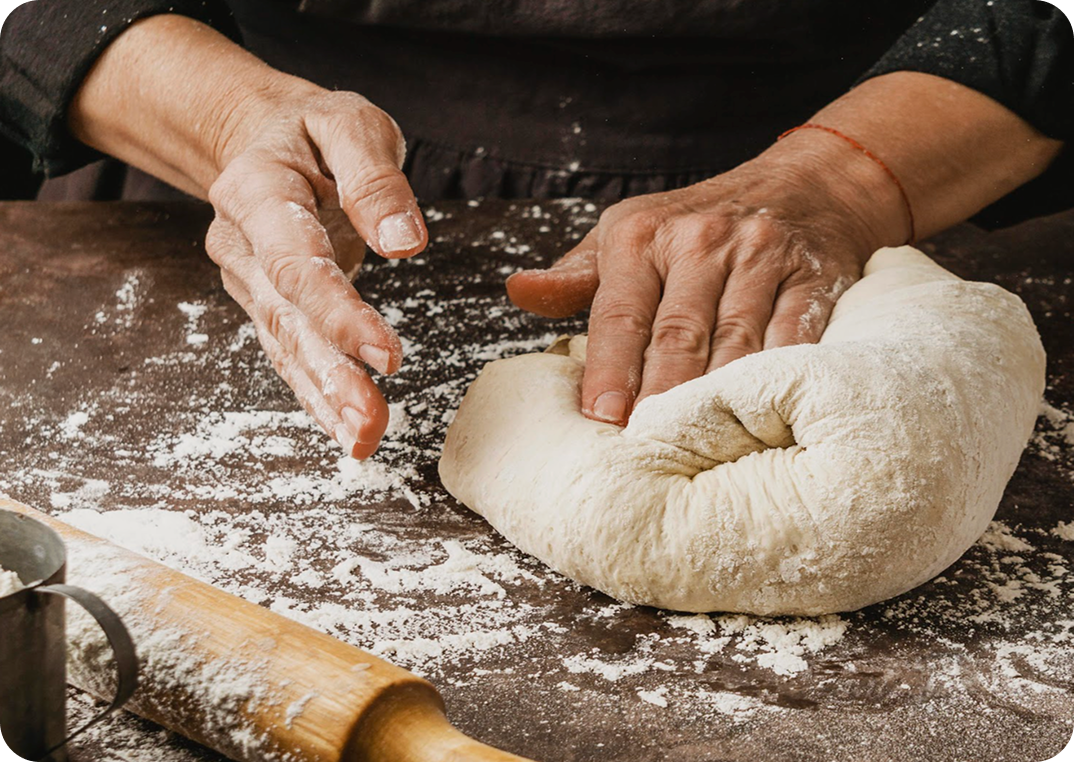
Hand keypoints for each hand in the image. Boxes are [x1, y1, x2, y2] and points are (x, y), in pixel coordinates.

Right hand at [207, 85, 426, 458]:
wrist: (261, 139)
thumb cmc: (313, 132)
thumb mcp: (349, 124)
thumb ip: (374, 178)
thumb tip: (404, 241)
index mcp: (256, 192)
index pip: (297, 264)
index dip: (339, 314)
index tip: (388, 355)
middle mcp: (241, 244)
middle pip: (288, 319)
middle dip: (331, 375)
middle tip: (372, 422)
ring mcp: (249, 280)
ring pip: (286, 347)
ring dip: (326, 397)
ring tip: (365, 439)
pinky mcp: (267, 304)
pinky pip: (289, 354)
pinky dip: (317, 395)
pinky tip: (346, 430)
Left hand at [507, 141, 904, 425]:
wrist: (806, 183)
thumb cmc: (697, 222)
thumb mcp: (628, 232)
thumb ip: (575, 275)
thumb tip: (519, 291)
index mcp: (643, 234)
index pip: (620, 313)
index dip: (609, 369)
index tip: (601, 416)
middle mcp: (702, 240)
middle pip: (677, 333)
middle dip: (659, 395)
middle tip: (645, 447)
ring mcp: (762, 257)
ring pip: (734, 342)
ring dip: (715, 397)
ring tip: (696, 446)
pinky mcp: (813, 278)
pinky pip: (794, 337)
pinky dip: (776, 380)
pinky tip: (761, 417)